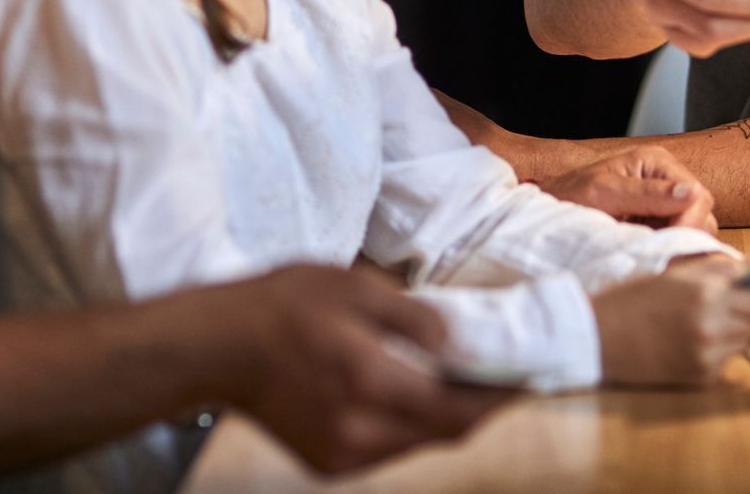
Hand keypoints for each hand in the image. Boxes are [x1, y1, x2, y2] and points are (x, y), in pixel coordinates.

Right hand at [221, 265, 504, 473]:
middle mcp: (358, 434)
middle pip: (443, 433)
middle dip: (481, 406)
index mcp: (367, 384)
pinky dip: (413, 423)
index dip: (499, 398)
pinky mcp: (328, 463)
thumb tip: (460, 341)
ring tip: (470, 379)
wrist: (218, 347)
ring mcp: (341, 455)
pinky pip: (389, 447)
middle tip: (509, 376)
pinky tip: (420, 392)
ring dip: (447, 416)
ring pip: (417, 443)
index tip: (531, 377)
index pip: (455, 410)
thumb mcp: (351, 287)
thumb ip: (411, 317)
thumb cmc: (284, 304)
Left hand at [539, 144, 716, 232]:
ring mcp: (665, 201)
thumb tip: (692, 192)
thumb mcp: (604, 193)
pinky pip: (679, 239)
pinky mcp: (659, 222)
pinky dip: (667, 247)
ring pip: (695, 229)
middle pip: (702, 213)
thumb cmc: (571, 195)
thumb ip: (647, 193)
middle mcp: (667, 178)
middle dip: (684, 233)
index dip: (689, 222)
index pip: (699, 195)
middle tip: (654, 247)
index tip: (668, 241)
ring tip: (644, 244)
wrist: (552, 209)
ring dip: (676, 242)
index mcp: (657, 162)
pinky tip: (645, 248)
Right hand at [592, 255, 749, 385]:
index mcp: (704, 293)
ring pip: (742, 340)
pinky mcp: (701, 377)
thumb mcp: (674, 278)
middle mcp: (712, 325)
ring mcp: (708, 355)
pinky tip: (687, 340)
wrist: (594, 334)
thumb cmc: (631, 298)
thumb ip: (715, 278)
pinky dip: (717, 350)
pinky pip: (724, 361)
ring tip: (706, 317)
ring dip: (739, 329)